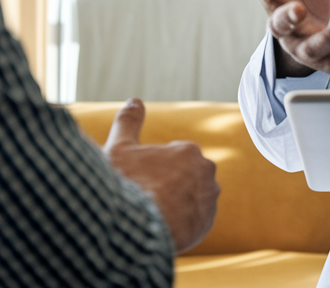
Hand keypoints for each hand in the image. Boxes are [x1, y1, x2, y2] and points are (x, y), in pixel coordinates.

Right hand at [104, 98, 219, 252]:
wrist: (133, 228)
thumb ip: (129, 121)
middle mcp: (206, 172)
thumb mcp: (120, 148)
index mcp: (188, 151)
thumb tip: (134, 100)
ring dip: (176, 204)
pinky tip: (161, 226)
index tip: (141, 181)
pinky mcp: (207, 223)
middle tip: (145, 197)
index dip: (153, 170)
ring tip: (153, 214)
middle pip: (184, 178)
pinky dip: (180, 222)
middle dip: (169, 186)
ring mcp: (209, 199)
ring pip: (190, 199)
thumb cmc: (126, 185)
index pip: (173, 158)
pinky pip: (193, 220)